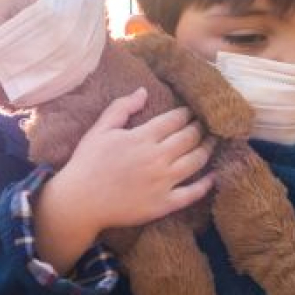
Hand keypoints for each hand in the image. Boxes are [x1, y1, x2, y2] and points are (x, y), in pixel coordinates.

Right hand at [34, 88, 214, 271]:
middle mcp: (158, 158)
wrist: (80, 202)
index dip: (187, 113)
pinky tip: (214, 176)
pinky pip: (192, 193)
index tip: (192, 111)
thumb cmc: (87, 163)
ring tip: (213, 142)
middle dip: (201, 128)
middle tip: (206, 124)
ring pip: (196, 161)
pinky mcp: (164, 204)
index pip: (175, 119)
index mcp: (143, 137)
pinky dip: (206, 184)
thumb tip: (144, 91)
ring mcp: (163, 182)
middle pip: (190, 138)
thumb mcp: (100, 129)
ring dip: (208, 149)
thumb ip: (122, 107)